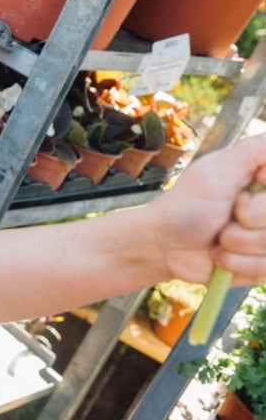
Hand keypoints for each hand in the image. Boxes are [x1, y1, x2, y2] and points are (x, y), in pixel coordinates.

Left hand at [151, 132, 265, 286]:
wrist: (164, 245)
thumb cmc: (185, 204)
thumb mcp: (216, 172)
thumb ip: (254, 151)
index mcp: (265, 178)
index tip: (252, 182)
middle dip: (249, 216)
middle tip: (227, 212)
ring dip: (237, 242)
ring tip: (219, 234)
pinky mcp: (263, 264)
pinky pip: (265, 268)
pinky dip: (235, 262)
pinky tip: (219, 255)